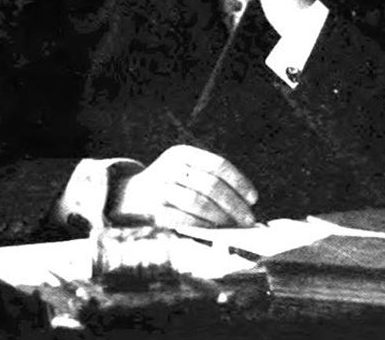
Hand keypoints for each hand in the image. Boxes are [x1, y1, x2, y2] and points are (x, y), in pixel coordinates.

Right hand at [109, 145, 257, 227]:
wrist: (131, 195)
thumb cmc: (172, 185)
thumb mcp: (186, 172)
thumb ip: (210, 182)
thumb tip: (244, 204)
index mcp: (183, 153)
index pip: (218, 164)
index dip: (239, 181)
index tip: (253, 198)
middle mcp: (171, 167)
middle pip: (211, 185)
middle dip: (234, 204)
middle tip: (248, 219)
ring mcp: (160, 187)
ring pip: (198, 202)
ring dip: (220, 217)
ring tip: (233, 226)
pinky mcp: (153, 209)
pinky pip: (184, 219)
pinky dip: (202, 226)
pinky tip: (214, 231)